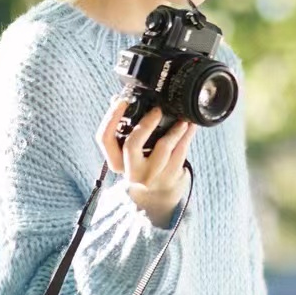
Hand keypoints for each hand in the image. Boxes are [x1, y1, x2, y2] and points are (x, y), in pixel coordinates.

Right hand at [97, 96, 195, 228]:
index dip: (111, 118)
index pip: (105, 139)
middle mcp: (131, 172)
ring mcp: (152, 177)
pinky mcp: (170, 178)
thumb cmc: (141, 164)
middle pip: (131, 145)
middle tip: (157, 110)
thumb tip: (120, 98)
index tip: (122, 101)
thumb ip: (124, 126)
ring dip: (174, 131)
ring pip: (163, 149)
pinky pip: (180, 154)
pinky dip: (186, 138)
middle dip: (145, 125)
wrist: (157, 196)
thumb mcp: (128, 152)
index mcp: (116, 162)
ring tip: (182, 119)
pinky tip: (190, 127)